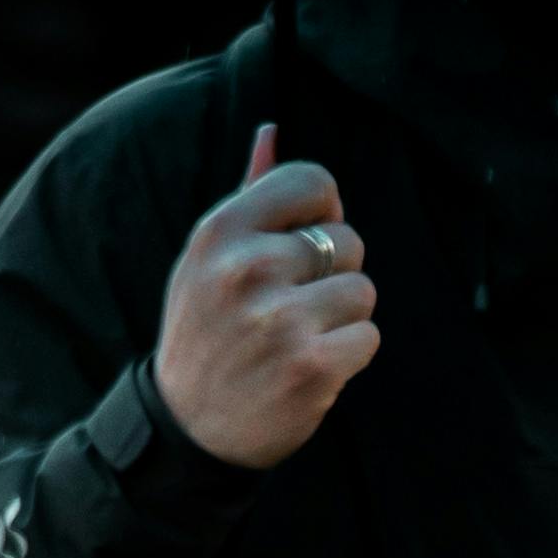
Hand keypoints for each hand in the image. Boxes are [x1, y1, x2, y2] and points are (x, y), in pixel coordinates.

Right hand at [155, 123, 378, 468]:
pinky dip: (348, 357)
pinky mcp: (311, 366)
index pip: (314, 182)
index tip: (303, 246)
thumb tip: (272, 130)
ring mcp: (280, 319)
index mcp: (221, 231)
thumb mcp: (208, 259)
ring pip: (363, 291)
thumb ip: (247, 193)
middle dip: (332, 275)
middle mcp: (247, 268)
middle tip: (288, 309)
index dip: (324, 213)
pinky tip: (309, 368)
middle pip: (347, 241)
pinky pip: (369, 337)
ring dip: (342, 319)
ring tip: (297, 339)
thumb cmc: (206, 331)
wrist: (188, 427)